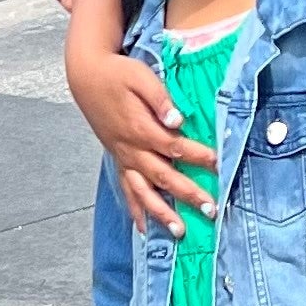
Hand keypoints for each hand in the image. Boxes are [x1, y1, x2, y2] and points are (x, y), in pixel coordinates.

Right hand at [64, 26, 217, 228]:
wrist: (86, 77)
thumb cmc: (117, 73)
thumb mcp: (140, 76)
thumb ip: (160, 99)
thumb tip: (177, 120)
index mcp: (139, 128)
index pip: (174, 147)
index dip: (198, 156)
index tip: (219, 164)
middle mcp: (131, 148)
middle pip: (163, 176)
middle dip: (188, 194)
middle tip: (211, 209)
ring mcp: (123, 157)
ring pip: (143, 191)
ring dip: (162, 213)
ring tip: (180, 232)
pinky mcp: (118, 159)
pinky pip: (126, 190)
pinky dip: (135, 210)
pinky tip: (145, 229)